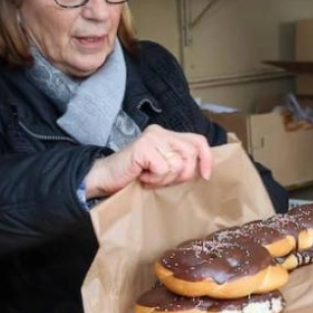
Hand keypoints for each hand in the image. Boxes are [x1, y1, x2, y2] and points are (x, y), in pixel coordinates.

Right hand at [83, 125, 212, 198]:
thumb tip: (205, 171)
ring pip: (178, 164)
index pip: (199, 141)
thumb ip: (180, 162)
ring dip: (165, 179)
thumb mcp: (164, 167)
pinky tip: (142, 177)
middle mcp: (161, 132)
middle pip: (191, 154)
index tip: (206, 176)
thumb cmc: (135, 175)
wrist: (106, 178)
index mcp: (168, 135)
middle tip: (164, 180)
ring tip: (150, 177)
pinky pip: (163, 169)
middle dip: (183, 174)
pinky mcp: (143, 147)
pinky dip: (154, 179)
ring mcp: (152, 138)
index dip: (207, 158)